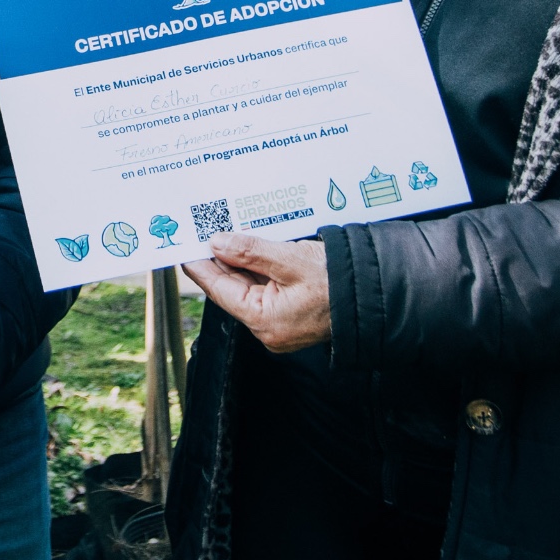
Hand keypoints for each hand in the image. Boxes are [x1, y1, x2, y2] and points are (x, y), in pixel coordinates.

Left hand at [183, 232, 332, 351]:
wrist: (377, 297)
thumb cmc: (340, 282)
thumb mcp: (291, 260)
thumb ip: (251, 251)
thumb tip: (217, 243)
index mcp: (263, 320)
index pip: (219, 290)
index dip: (199, 266)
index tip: (182, 246)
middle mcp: (267, 328)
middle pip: (232, 288)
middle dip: (219, 259)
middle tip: (201, 231)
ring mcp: (279, 324)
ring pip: (248, 286)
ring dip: (239, 261)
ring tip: (224, 233)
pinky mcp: (289, 314)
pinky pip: (264, 288)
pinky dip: (257, 268)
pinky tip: (250, 247)